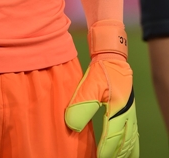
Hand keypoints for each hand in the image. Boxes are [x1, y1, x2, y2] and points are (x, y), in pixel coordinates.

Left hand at [65, 20, 138, 157]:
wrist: (112, 57)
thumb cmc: (101, 70)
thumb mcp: (89, 85)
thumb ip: (81, 105)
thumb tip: (71, 125)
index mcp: (118, 108)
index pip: (112, 134)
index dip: (106, 148)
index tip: (99, 157)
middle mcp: (126, 112)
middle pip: (124, 139)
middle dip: (117, 152)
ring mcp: (130, 112)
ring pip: (131, 138)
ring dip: (125, 150)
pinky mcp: (129, 111)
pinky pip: (133, 132)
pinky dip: (131, 144)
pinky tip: (128, 150)